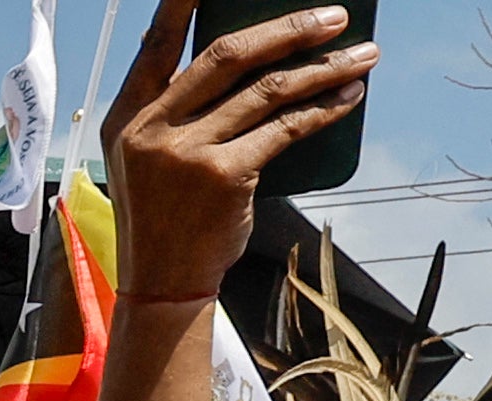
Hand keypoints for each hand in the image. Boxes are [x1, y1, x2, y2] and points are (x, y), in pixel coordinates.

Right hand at [104, 0, 373, 307]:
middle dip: (289, 29)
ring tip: (363, 55)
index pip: (158, 43)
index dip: (183, 3)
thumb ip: (183, 113)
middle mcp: (152, 129)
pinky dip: (324, 110)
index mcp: (128, 116)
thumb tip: (257, 63)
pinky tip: (349, 98)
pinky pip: (286, 129)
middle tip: (334, 16)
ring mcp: (187, 153)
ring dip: (324, 68)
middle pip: (228, 55)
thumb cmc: (165, 216)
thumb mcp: (152, 159)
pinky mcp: (224, 177)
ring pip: (268, 90)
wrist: (162, 282)